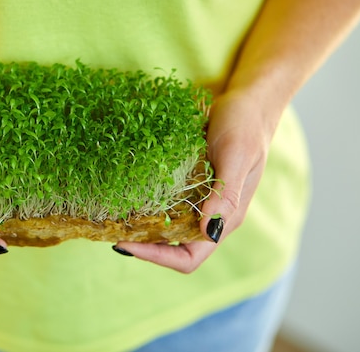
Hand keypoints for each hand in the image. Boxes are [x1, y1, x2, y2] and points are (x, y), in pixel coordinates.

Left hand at [114, 89, 273, 272]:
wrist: (248, 102)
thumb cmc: (245, 126)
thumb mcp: (236, 156)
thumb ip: (225, 194)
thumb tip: (209, 231)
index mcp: (227, 218)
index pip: (190, 257)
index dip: (157, 257)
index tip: (125, 243)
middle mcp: (212, 216)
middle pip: (174, 248)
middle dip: (143, 245)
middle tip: (111, 231)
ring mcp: (201, 201)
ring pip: (168, 229)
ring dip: (143, 229)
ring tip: (113, 219)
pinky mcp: (191, 185)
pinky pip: (167, 206)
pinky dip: (148, 207)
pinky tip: (128, 196)